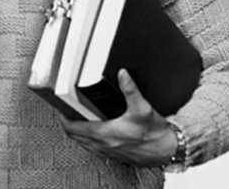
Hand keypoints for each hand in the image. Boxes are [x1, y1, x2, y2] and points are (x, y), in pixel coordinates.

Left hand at [61, 69, 177, 166]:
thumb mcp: (142, 107)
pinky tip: (95, 128)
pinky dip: (88, 138)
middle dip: (69, 123)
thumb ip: (130, 89)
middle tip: (68, 109)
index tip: (61, 107)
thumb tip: (122, 74)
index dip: (64, 118)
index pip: (73, 128)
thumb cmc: (155, 133)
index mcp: (105, 134)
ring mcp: (107, 152)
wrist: (167, 150)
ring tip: (78, 116)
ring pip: (83, 143)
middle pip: (74, 136)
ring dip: (78, 131)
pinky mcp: (114, 154)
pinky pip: (93, 148)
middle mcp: (103, 145)